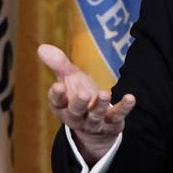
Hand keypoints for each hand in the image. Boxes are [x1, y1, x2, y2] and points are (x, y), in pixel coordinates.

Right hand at [37, 43, 134, 164]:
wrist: (96, 125)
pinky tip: (130, 98)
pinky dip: (124, 108)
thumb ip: (59, 65)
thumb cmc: (79, 96)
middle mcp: (76, 117)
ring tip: (106, 93)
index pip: (57, 103)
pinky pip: (118, 116)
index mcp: (62, 107)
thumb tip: (42, 47)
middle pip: (75, 112)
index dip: (56, 96)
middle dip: (79, 103)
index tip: (57, 86)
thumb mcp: (69, 79)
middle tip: (83, 94)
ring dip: (100, 105)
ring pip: (95, 115)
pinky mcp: (111, 123)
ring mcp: (94, 122)